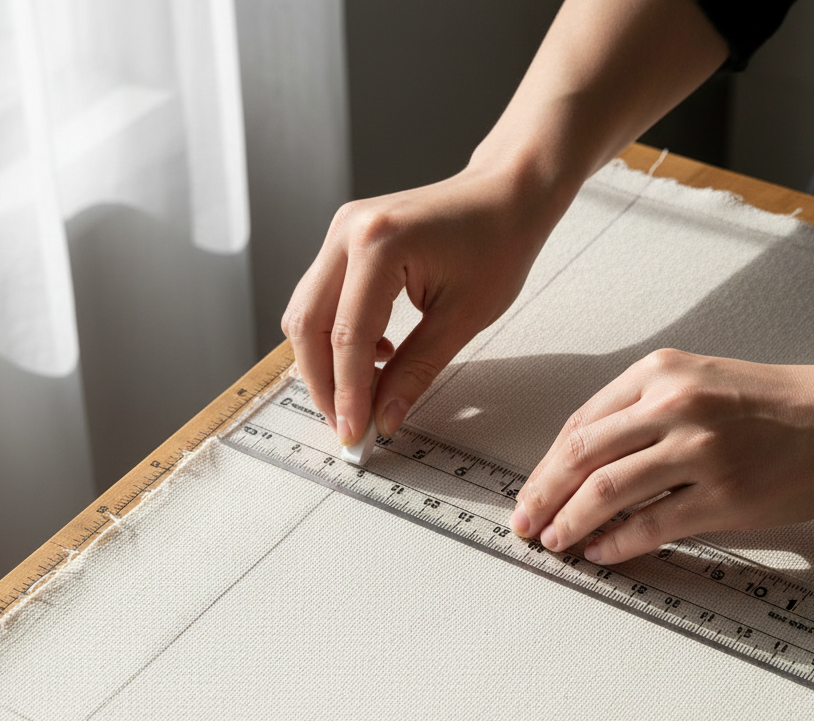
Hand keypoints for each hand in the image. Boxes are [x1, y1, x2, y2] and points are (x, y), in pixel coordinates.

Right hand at [281, 168, 549, 444]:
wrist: (506, 194)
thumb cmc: (497, 242)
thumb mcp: (462, 319)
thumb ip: (415, 372)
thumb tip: (384, 417)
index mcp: (379, 244)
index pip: (347, 336)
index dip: (347, 393)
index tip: (355, 433)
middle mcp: (349, 232)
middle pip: (308, 325)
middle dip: (323, 384)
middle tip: (347, 424)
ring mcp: (341, 232)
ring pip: (306, 314)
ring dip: (324, 363)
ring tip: (360, 396)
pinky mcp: (345, 240)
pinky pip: (321, 299)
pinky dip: (335, 337)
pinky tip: (374, 355)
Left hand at [509, 348, 813, 563]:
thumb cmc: (776, 404)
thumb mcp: (701, 382)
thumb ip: (643, 412)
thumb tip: (586, 465)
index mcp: (661, 373)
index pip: (581, 425)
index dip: (546, 466)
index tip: (530, 491)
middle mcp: (674, 404)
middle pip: (581, 456)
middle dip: (542, 495)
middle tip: (525, 523)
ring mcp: (699, 449)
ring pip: (606, 490)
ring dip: (570, 521)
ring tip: (556, 540)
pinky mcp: (723, 493)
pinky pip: (650, 524)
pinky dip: (615, 541)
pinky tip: (600, 551)